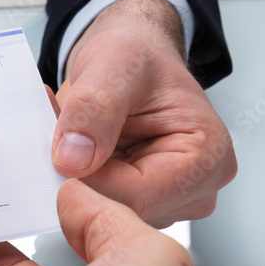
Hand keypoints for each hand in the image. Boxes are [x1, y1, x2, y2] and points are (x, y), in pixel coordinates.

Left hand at [52, 0, 236, 226]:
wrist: (131, 55)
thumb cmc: (136, 55)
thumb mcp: (113, 66)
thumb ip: (94, 110)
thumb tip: (73, 159)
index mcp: (206, 159)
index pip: (133, 197)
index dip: (85, 178)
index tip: (58, 145)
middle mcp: (194, 190)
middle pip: (118, 209)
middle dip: (78, 175)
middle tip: (58, 130)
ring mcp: (167, 202)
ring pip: (102, 211)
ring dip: (74, 176)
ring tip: (72, 134)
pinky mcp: (141, 204)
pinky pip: (95, 206)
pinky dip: (76, 180)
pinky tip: (76, 150)